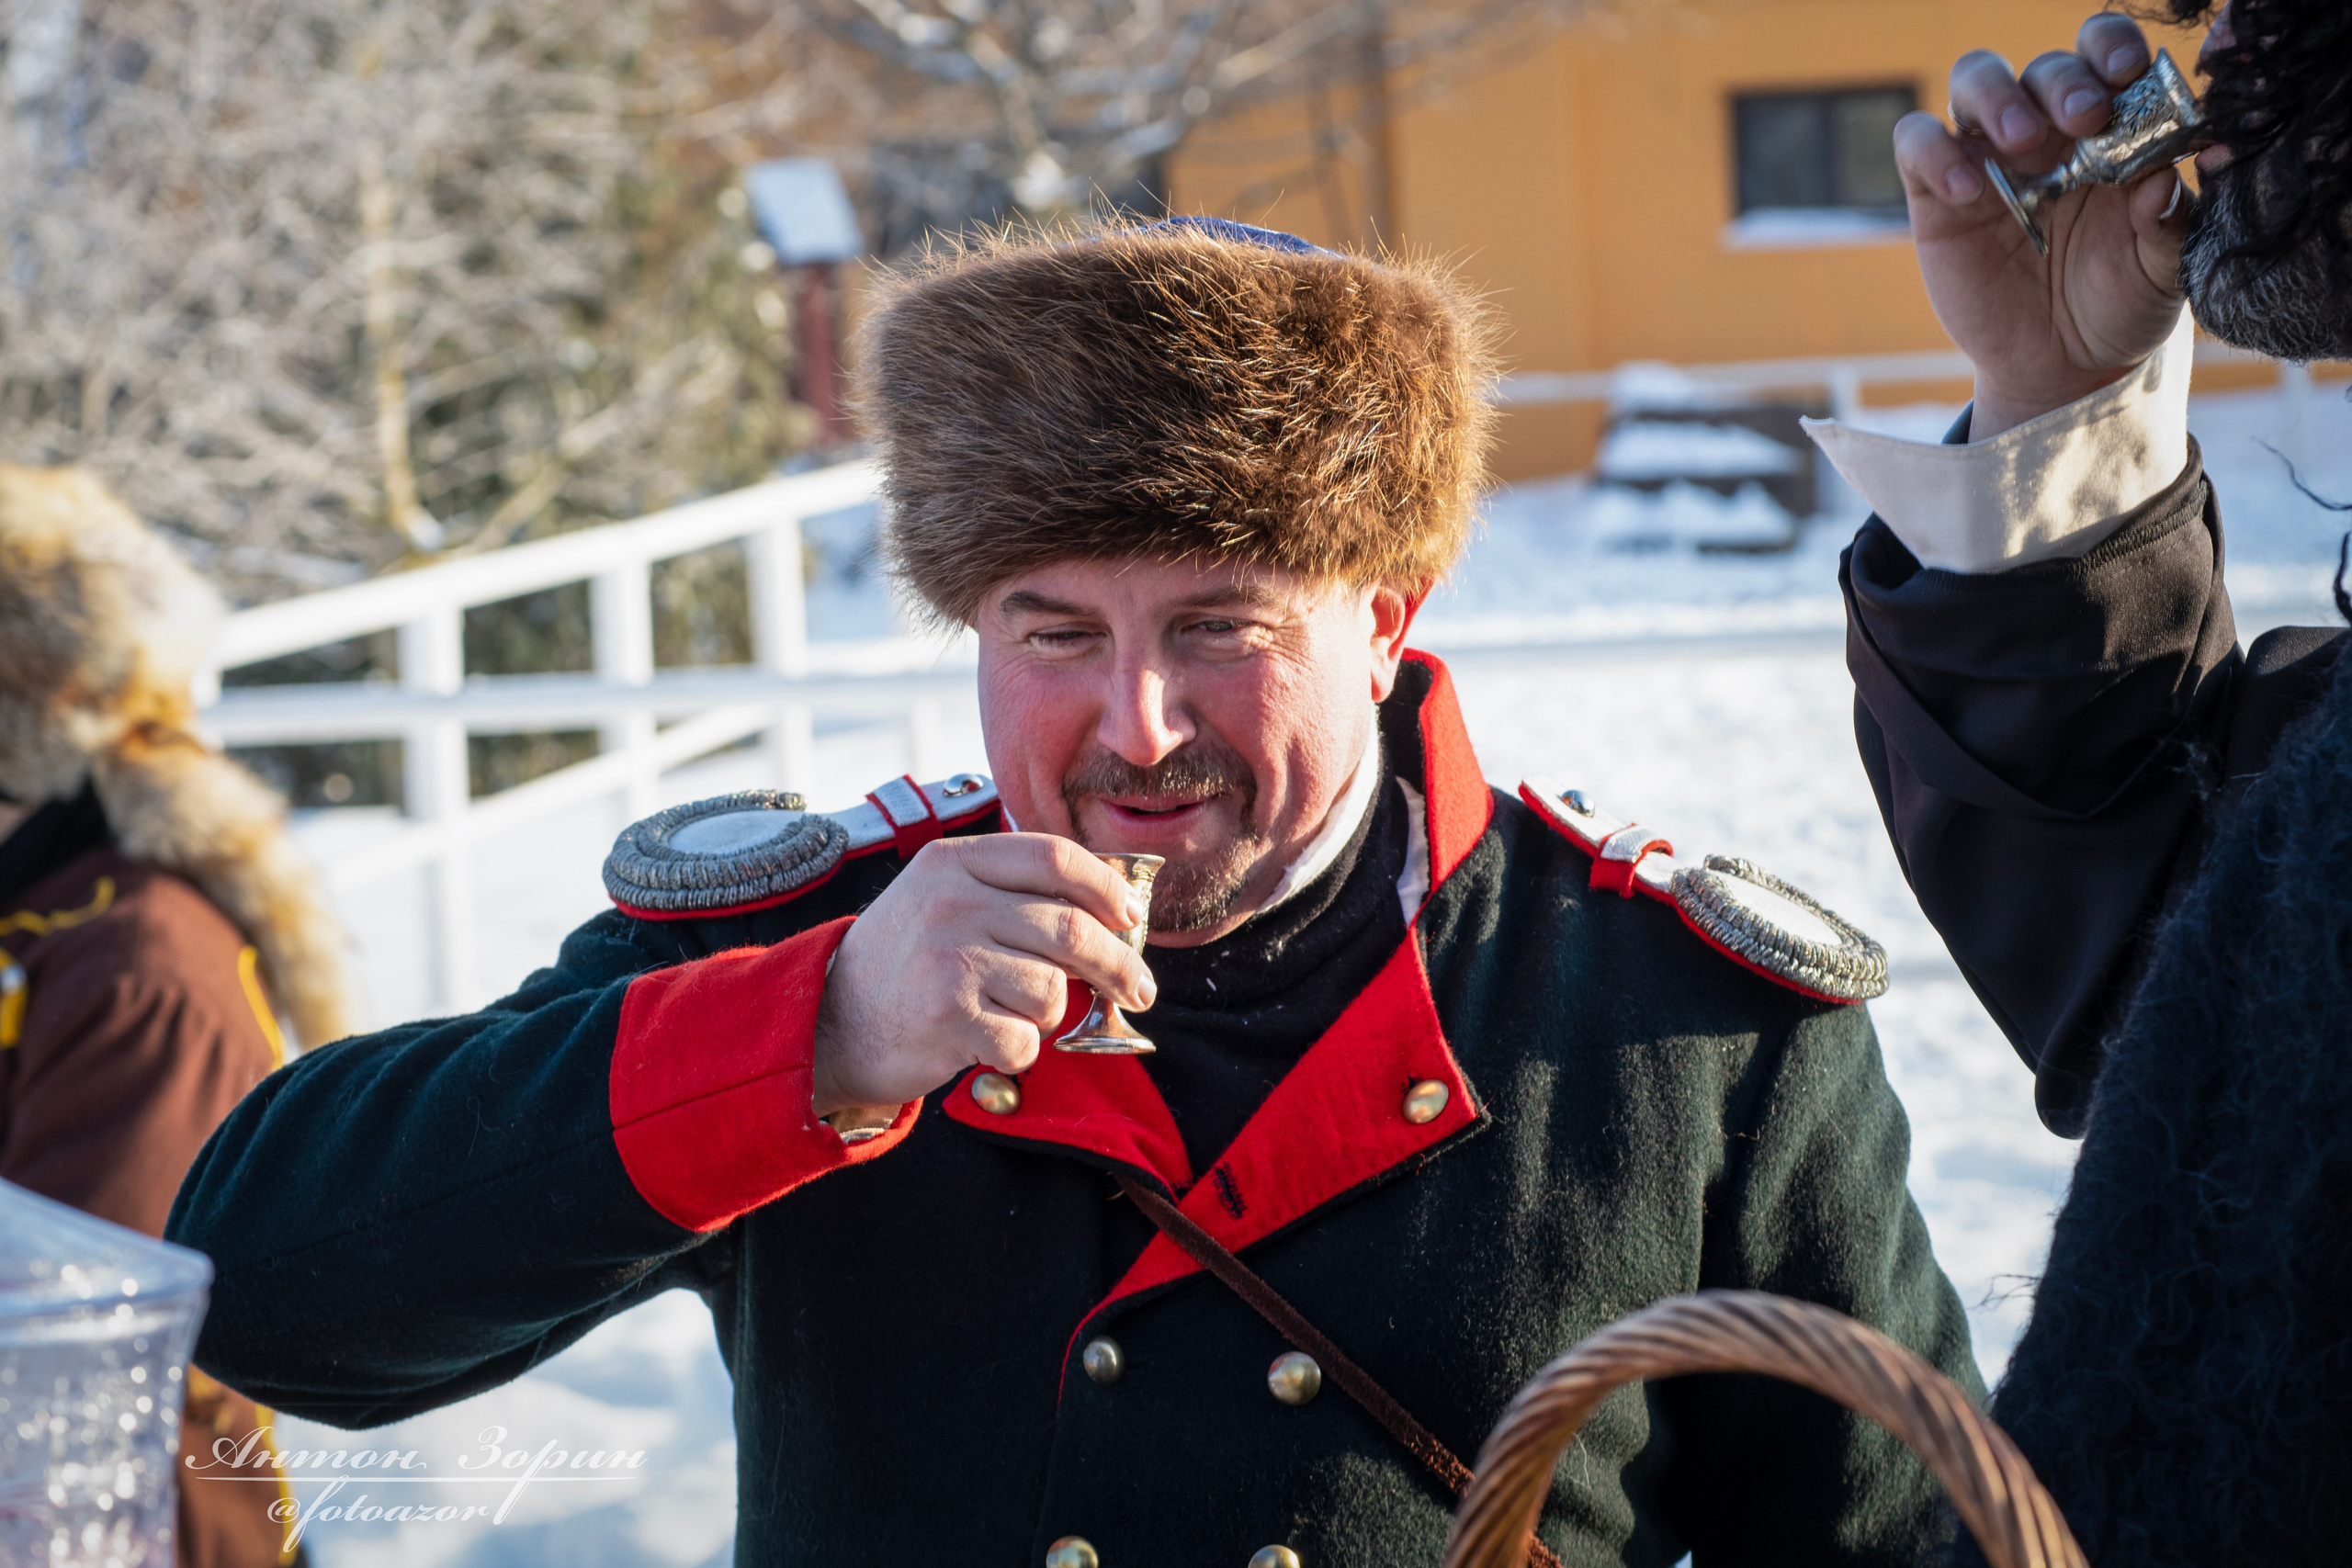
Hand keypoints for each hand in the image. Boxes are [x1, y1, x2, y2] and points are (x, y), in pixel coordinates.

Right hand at [809, 834, 1156, 1118]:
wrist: (826, 1021)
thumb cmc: (902, 964)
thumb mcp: (940, 899)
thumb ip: (1010, 892)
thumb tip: (1109, 913)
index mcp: (954, 863)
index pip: (1055, 857)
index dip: (1107, 888)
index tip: (1132, 918)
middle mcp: (951, 902)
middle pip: (1071, 929)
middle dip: (1118, 966)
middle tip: (1139, 989)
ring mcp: (950, 958)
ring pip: (1052, 989)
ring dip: (1046, 1013)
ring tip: (1006, 1011)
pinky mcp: (949, 1016)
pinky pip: (1026, 1039)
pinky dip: (1018, 1049)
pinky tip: (985, 1040)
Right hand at [1896, 13, 2191, 438]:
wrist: (2063, 368)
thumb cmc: (2120, 304)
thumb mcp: (2162, 270)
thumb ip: (2168, 222)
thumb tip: (2159, 177)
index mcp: (2110, 131)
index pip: (2105, 57)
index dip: (2111, 47)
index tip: (2125, 72)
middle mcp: (2049, 133)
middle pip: (2044, 66)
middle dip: (2064, 82)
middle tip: (2084, 119)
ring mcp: (1989, 160)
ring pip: (1975, 79)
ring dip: (1997, 96)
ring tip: (2020, 142)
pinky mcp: (1935, 196)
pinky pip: (1916, 142)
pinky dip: (1933, 151)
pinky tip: (1965, 191)